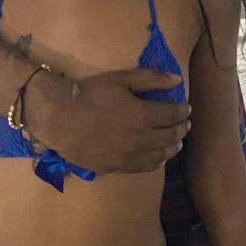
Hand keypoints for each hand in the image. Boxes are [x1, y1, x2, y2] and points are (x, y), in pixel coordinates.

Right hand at [23, 65, 191, 174]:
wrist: (59, 118)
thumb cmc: (90, 94)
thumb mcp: (120, 79)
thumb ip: (150, 78)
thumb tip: (176, 79)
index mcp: (143, 115)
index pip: (172, 114)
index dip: (182, 111)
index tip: (186, 108)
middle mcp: (140, 139)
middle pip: (170, 136)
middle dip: (181, 129)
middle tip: (185, 124)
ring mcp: (129, 157)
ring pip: (160, 155)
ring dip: (172, 147)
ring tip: (177, 142)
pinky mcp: (116, 167)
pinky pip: (144, 167)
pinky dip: (156, 161)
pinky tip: (158, 158)